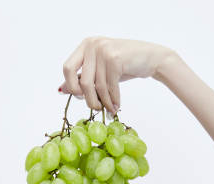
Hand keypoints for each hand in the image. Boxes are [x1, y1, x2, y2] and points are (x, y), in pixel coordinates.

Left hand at [58, 36, 172, 114]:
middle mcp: (92, 45)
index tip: (81, 96)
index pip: (67, 68)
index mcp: (85, 45)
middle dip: (89, 99)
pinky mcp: (115, 59)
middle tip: (97, 108)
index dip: (72, 86)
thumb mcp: (100, 71)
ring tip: (110, 109)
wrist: (151, 58)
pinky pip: (110, 88)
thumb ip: (82, 78)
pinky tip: (116, 106)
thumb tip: (62, 89)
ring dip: (104, 103)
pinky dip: (113, 100)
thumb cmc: (124, 65)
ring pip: (97, 87)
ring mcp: (104, 51)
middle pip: (82, 82)